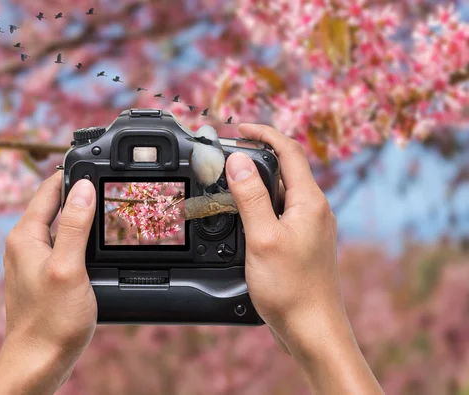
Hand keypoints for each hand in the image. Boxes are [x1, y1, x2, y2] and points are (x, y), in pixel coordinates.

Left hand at [0, 172, 96, 394]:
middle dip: (81, 193)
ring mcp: (33, 261)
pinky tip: (98, 246)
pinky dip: (80, 239)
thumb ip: (75, 225)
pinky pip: (63, 246)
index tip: (97, 163)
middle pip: (54, 205)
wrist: (38, 362)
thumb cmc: (51, 321)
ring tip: (109, 210)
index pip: (48, 189)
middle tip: (110, 185)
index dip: (73, 173)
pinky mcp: (44, 276)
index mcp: (25, 236)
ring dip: (82, 217)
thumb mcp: (68, 266)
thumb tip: (83, 187)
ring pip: (61, 226)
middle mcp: (25, 244)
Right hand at [225, 124, 382, 394]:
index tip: (238, 128)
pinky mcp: (303, 241)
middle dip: (257, 154)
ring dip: (258, 179)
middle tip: (227, 153)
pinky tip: (244, 213)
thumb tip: (240, 160)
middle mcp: (315, 209)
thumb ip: (251, 197)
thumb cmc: (292, 289)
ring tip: (229, 180)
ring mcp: (310, 225)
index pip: (288, 150)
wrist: (312, 329)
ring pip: (283, 190)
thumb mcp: (263, 238)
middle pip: (287, 167)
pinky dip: (262, 202)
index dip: (263, 133)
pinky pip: (282, 210)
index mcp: (310, 201)